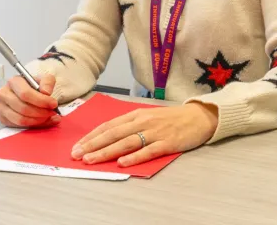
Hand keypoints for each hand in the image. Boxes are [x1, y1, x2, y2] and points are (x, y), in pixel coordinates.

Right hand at [0, 73, 60, 127]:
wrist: (28, 92)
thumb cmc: (35, 86)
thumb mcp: (44, 79)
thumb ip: (48, 82)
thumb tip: (46, 92)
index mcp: (14, 81)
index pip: (25, 94)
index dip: (41, 101)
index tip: (53, 104)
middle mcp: (4, 94)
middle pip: (23, 108)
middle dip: (40, 112)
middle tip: (52, 112)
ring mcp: (1, 107)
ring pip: (20, 119)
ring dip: (37, 120)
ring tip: (47, 117)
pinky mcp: (2, 118)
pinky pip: (17, 126)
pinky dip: (32, 125)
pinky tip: (41, 121)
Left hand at [70, 101, 218, 166]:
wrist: (198, 117)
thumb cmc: (171, 118)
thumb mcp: (148, 116)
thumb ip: (130, 125)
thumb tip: (107, 137)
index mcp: (136, 114)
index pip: (109, 125)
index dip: (92, 136)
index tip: (77, 146)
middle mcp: (143, 121)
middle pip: (113, 134)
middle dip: (93, 145)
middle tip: (77, 154)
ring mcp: (155, 132)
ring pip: (126, 142)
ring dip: (106, 152)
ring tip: (91, 160)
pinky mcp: (167, 143)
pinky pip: (147, 151)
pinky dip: (134, 157)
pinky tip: (122, 162)